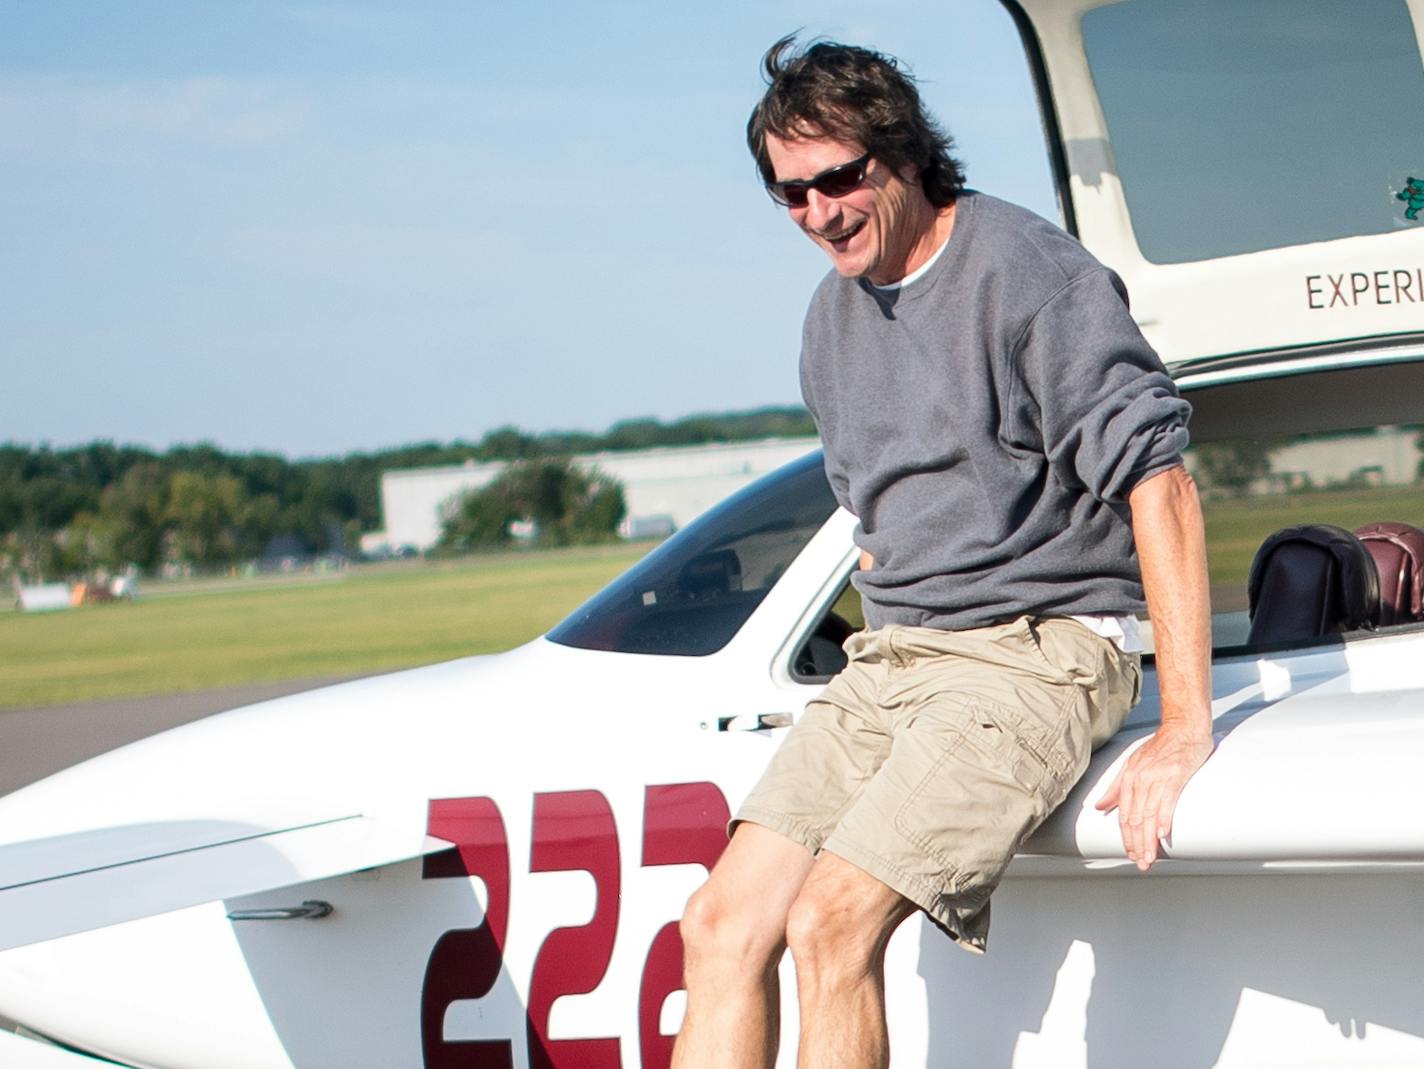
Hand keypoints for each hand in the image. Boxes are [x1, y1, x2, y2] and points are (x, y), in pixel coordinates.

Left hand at [1095, 723, 1212, 870]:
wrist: (1183, 727)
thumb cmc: (1161, 747)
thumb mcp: (1133, 765)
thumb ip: (1116, 788)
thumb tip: (1099, 806)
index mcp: (1129, 778)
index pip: (1124, 815)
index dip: (1126, 837)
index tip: (1130, 854)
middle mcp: (1140, 779)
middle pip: (1135, 818)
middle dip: (1137, 844)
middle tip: (1141, 864)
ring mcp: (1157, 777)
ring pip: (1149, 814)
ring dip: (1149, 839)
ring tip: (1151, 858)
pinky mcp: (1176, 774)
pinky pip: (1168, 799)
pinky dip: (1164, 817)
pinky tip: (1163, 833)